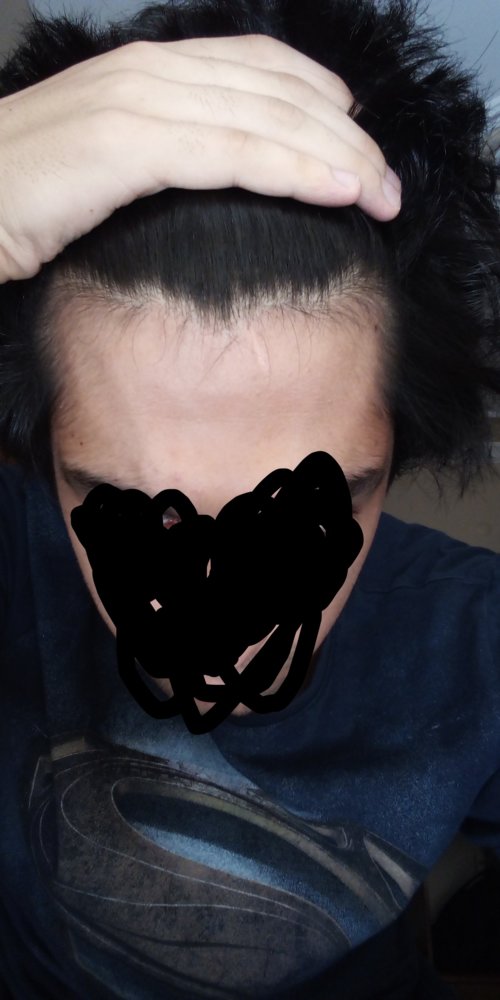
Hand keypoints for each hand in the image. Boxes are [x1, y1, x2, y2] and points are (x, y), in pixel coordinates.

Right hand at [0, 33, 400, 282]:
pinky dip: (291, 170)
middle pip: (277, 91)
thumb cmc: (26, 194)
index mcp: (147, 69)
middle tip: (387, 184)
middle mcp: (149, 72)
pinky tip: (337, 190)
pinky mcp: (126, 145)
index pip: (257, 66)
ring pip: (265, 119)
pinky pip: (230, 154)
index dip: (320, 96)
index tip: (359, 138)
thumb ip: (163, 147)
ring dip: (336, 156)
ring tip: (381, 193)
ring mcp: (137, 102)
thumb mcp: (105, 160)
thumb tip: (215, 168)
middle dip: (346, 136)